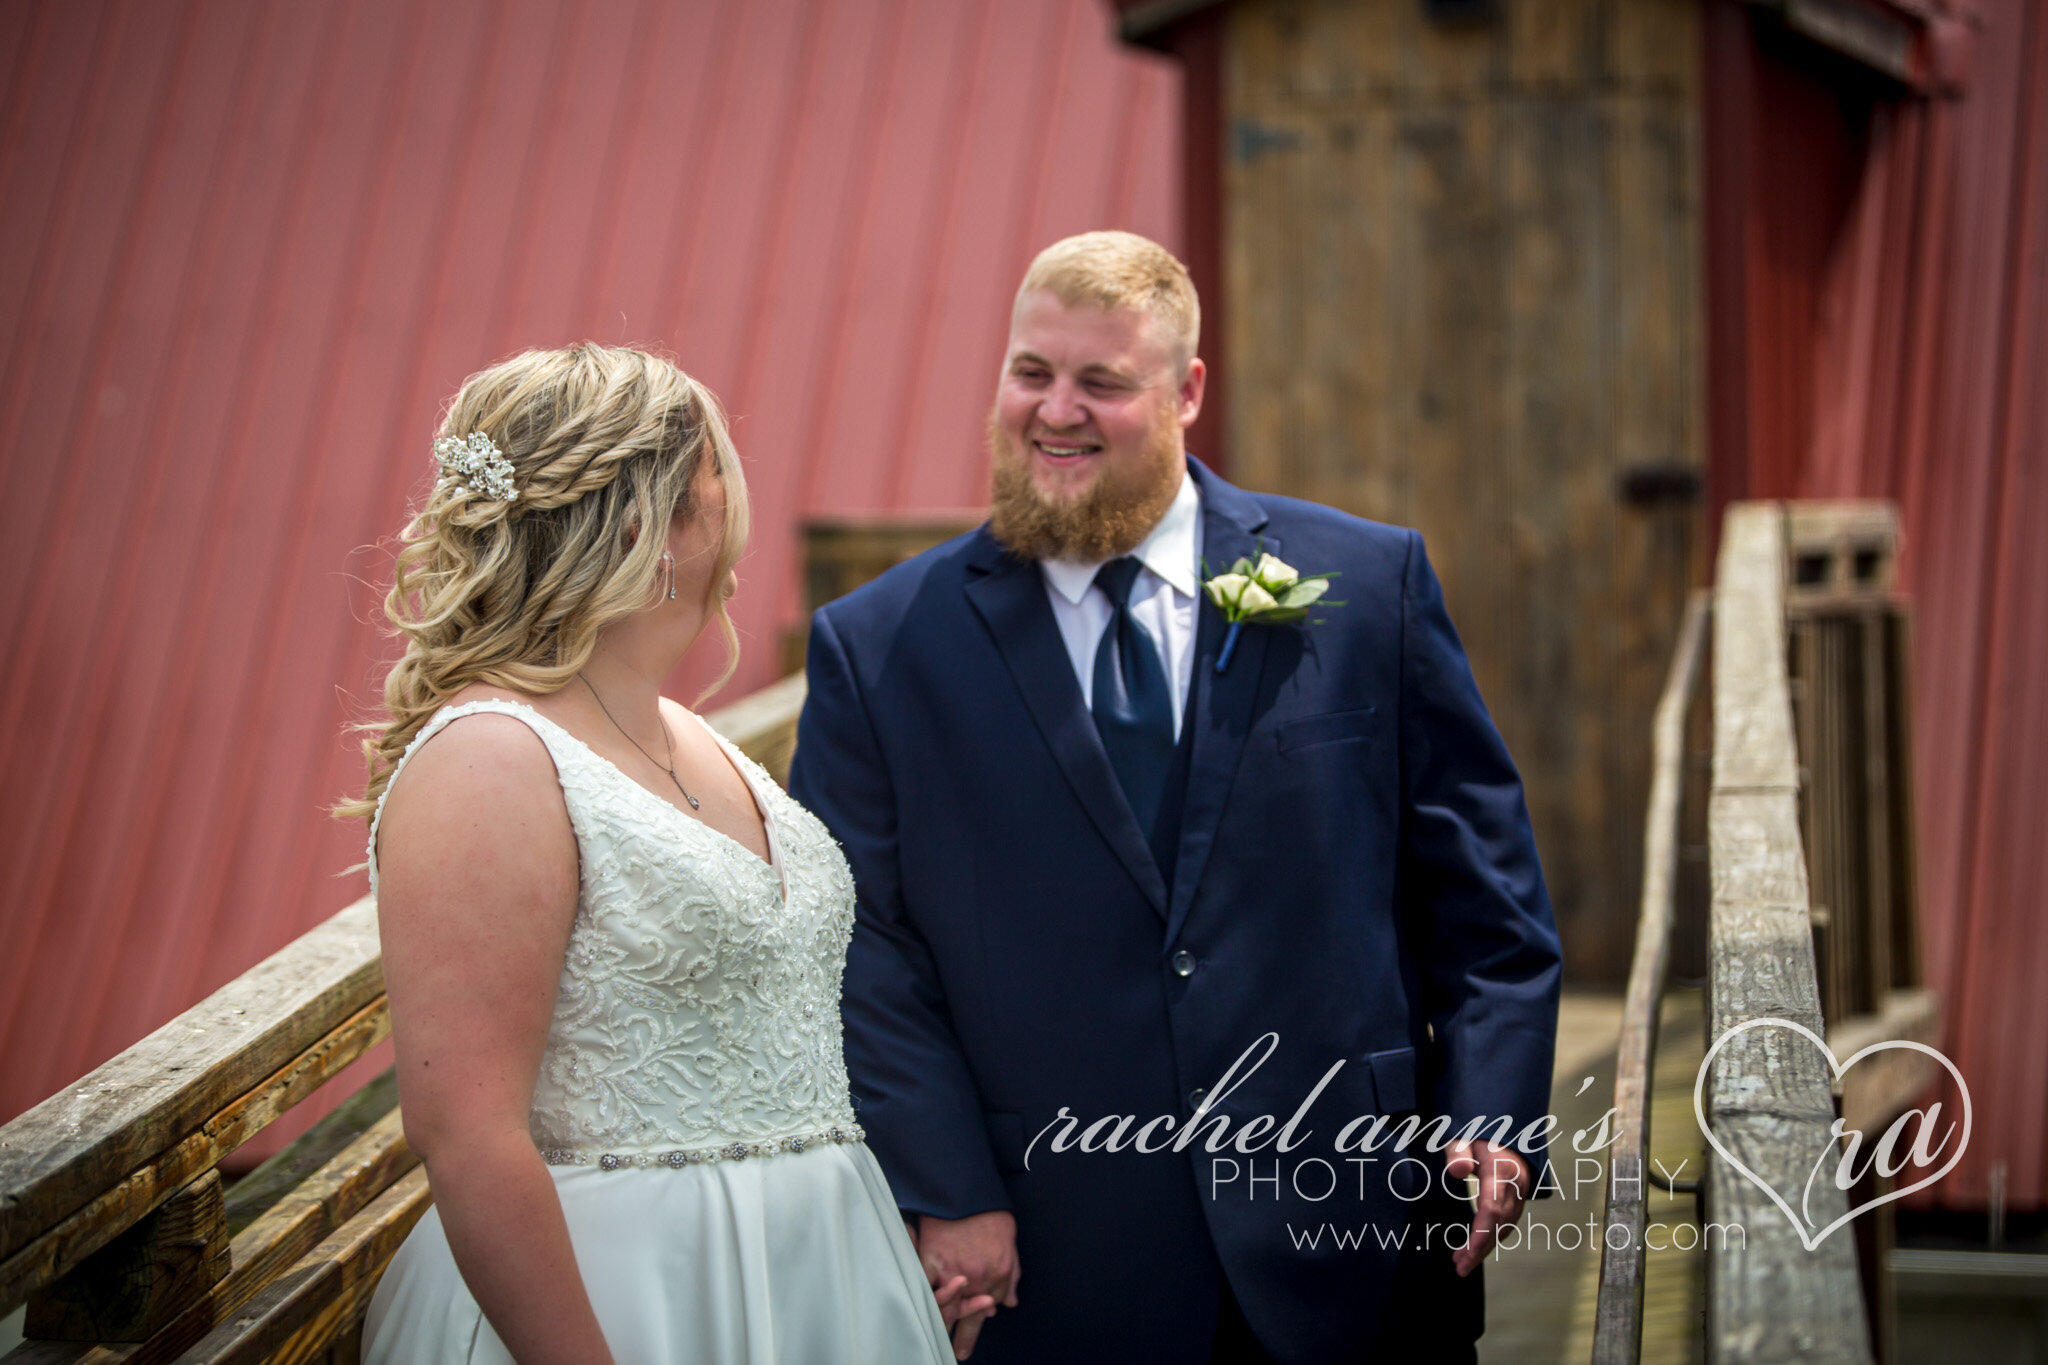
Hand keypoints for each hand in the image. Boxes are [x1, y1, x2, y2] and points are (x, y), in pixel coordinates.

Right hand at [917, 1210, 1019, 1359]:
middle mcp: (978, 1279)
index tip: (975, 1325)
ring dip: (943, 1326)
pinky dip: (922, 1299)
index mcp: (998, 1275)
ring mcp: (952, 1272)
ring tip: (939, 1340)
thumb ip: (1011, 1276)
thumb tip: (1009, 1304)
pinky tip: (918, 1312)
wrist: (967, 1192)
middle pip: (969, 1316)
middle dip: (965, 1338)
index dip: (981, 1315)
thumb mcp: (1010, 1244)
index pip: (990, 1306)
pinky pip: (924, 1288)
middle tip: (960, 1352)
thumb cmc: (991, 1215)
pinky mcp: (931, 1262)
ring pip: (947, 1307)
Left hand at [1445, 1140, 1529, 1276]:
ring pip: (1504, 1228)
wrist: (1506, 1132)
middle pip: (1499, 1224)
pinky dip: (1491, 1238)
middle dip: (1479, 1249)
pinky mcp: (1517, 1200)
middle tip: (1459, 1268)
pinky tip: (1474, 1247)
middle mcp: (1515, 1185)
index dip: (1480, 1233)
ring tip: (1461, 1262)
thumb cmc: (1477, 1135)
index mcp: (1500, 1169)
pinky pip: (1505, 1224)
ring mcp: (1519, 1194)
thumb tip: (1457, 1171)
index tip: (1466, 1253)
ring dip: (1484, 1247)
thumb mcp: (1463, 1136)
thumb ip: (1457, 1151)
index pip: (1492, 1208)